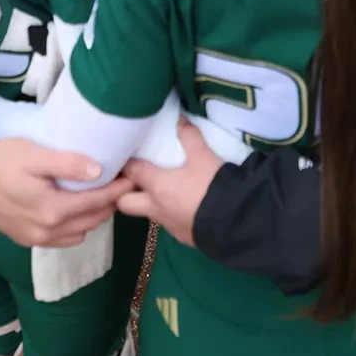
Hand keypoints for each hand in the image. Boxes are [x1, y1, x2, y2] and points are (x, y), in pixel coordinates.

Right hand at [0, 139, 135, 247]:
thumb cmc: (1, 160)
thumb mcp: (35, 155)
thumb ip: (68, 164)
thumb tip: (99, 171)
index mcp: (52, 210)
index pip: (97, 202)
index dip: (117, 189)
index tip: (132, 177)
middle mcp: (47, 231)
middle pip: (92, 221)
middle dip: (109, 203)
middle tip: (121, 185)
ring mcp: (35, 239)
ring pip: (79, 233)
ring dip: (93, 217)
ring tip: (99, 195)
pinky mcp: (25, 239)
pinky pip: (61, 239)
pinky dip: (75, 226)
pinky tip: (74, 209)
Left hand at [116, 117, 223, 247]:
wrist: (233, 221)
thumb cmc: (210, 185)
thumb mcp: (203, 156)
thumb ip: (190, 136)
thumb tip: (180, 119)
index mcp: (156, 185)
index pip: (130, 172)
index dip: (123, 164)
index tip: (122, 156)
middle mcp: (155, 207)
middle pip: (124, 203)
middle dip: (123, 192)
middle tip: (135, 179)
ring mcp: (167, 224)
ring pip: (147, 214)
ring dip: (149, 203)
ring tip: (162, 189)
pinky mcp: (181, 236)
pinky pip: (168, 223)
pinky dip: (170, 214)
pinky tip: (183, 205)